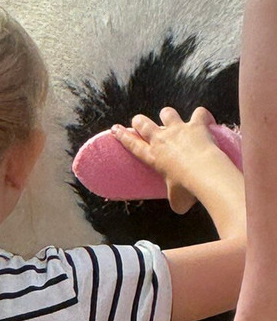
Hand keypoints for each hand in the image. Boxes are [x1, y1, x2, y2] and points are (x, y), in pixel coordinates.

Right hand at [111, 106, 229, 213]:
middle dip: (139, 121)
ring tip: (171, 119)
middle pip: (143, 123)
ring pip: (167, 113)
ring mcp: (178, 130)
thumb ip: (175, 200)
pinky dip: (202, 115)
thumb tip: (179, 207)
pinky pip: (199, 113)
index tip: (115, 129)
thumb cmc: (187, 188)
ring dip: (168, 115)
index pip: (131, 144)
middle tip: (139, 122)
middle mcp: (162, 140)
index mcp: (152, 157)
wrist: (205, 173)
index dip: (121, 135)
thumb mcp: (176, 199)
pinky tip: (204, 119)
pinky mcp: (196, 125)